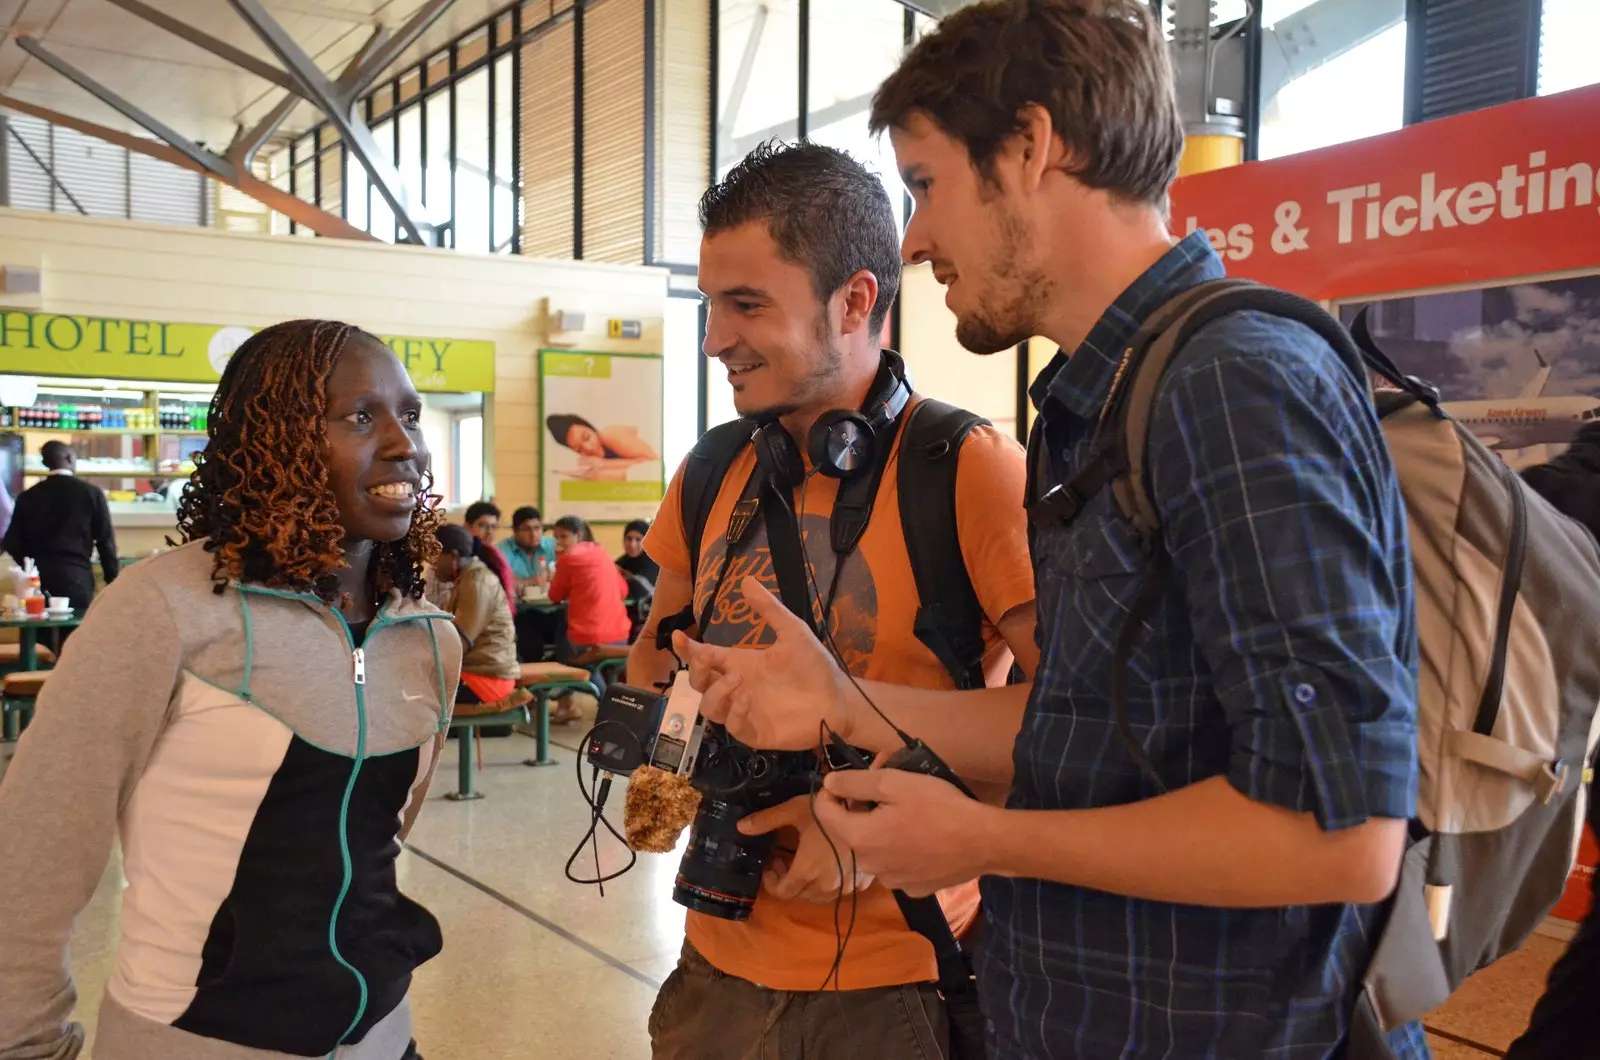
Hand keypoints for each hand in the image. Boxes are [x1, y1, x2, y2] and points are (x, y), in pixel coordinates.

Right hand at [671, 576, 851, 750]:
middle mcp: (735, 688)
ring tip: (739, 680)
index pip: (704, 657)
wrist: (838, 699)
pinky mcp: (754, 732)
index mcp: (739, 663)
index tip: (678, 636)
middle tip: (709, 656)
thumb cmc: (813, 666)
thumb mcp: (792, 631)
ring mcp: (743, 712)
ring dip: (717, 692)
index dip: (687, 649)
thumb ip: (769, 609)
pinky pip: (732, 725)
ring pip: (709, 707)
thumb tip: (746, 579)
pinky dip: (735, 711)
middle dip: (697, 670)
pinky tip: (748, 698)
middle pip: (699, 683)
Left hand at [738, 795, 873, 902]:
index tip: (772, 863)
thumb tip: (741, 827)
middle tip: (786, 858)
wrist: (874, 809)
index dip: (771, 880)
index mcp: (807, 872)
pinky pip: (839, 891)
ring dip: (808, 884)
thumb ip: (767, 820)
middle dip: (788, 880)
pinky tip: (830, 862)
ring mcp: (846, 887)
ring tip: (806, 861)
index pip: (782, 892)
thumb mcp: (795, 810)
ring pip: (819, 897)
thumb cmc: (831, 807)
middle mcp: (826, 886)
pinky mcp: (863, 882)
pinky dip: (829, 882)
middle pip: (799, 895)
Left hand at [813, 769, 997, 896]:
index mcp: (859, 838)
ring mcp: (892, 880)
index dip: (831, 790)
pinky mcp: (914, 887)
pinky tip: (922, 832)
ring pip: (876, 846)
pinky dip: (901, 845)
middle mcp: (869, 865)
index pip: (824, 812)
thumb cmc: (937, 807)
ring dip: (883, 824)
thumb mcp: (893, 784)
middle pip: (852, 829)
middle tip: (888, 780)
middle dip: (863, 803)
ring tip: (909, 805)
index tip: (847, 777)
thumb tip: (829, 783)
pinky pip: (897, 862)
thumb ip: (854, 783)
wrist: (982, 842)